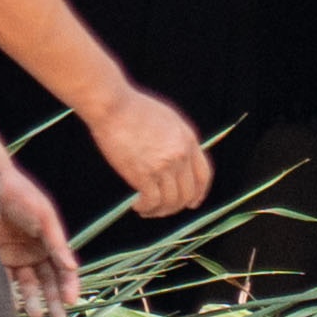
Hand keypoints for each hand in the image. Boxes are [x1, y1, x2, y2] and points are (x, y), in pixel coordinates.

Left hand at [0, 156, 81, 314]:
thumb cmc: (20, 195)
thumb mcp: (44, 216)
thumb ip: (57, 242)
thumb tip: (72, 267)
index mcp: (49, 241)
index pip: (63, 268)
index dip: (69, 284)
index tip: (71, 301)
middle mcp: (34, 251)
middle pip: (48, 281)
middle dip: (54, 299)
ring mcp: (15, 256)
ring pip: (28, 284)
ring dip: (34, 299)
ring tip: (35, 313)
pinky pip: (6, 280)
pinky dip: (11, 293)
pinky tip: (16, 305)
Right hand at [81, 85, 211, 219]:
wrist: (113, 106)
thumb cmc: (133, 108)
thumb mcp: (168, 119)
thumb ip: (177, 141)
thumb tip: (176, 164)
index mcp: (189, 140)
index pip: (203, 175)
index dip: (199, 193)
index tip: (192, 203)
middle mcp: (181, 155)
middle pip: (187, 193)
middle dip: (176, 206)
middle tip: (163, 209)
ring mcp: (164, 166)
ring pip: (170, 202)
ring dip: (159, 211)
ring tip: (146, 210)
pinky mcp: (144, 174)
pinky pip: (151, 201)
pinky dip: (146, 208)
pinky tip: (137, 206)